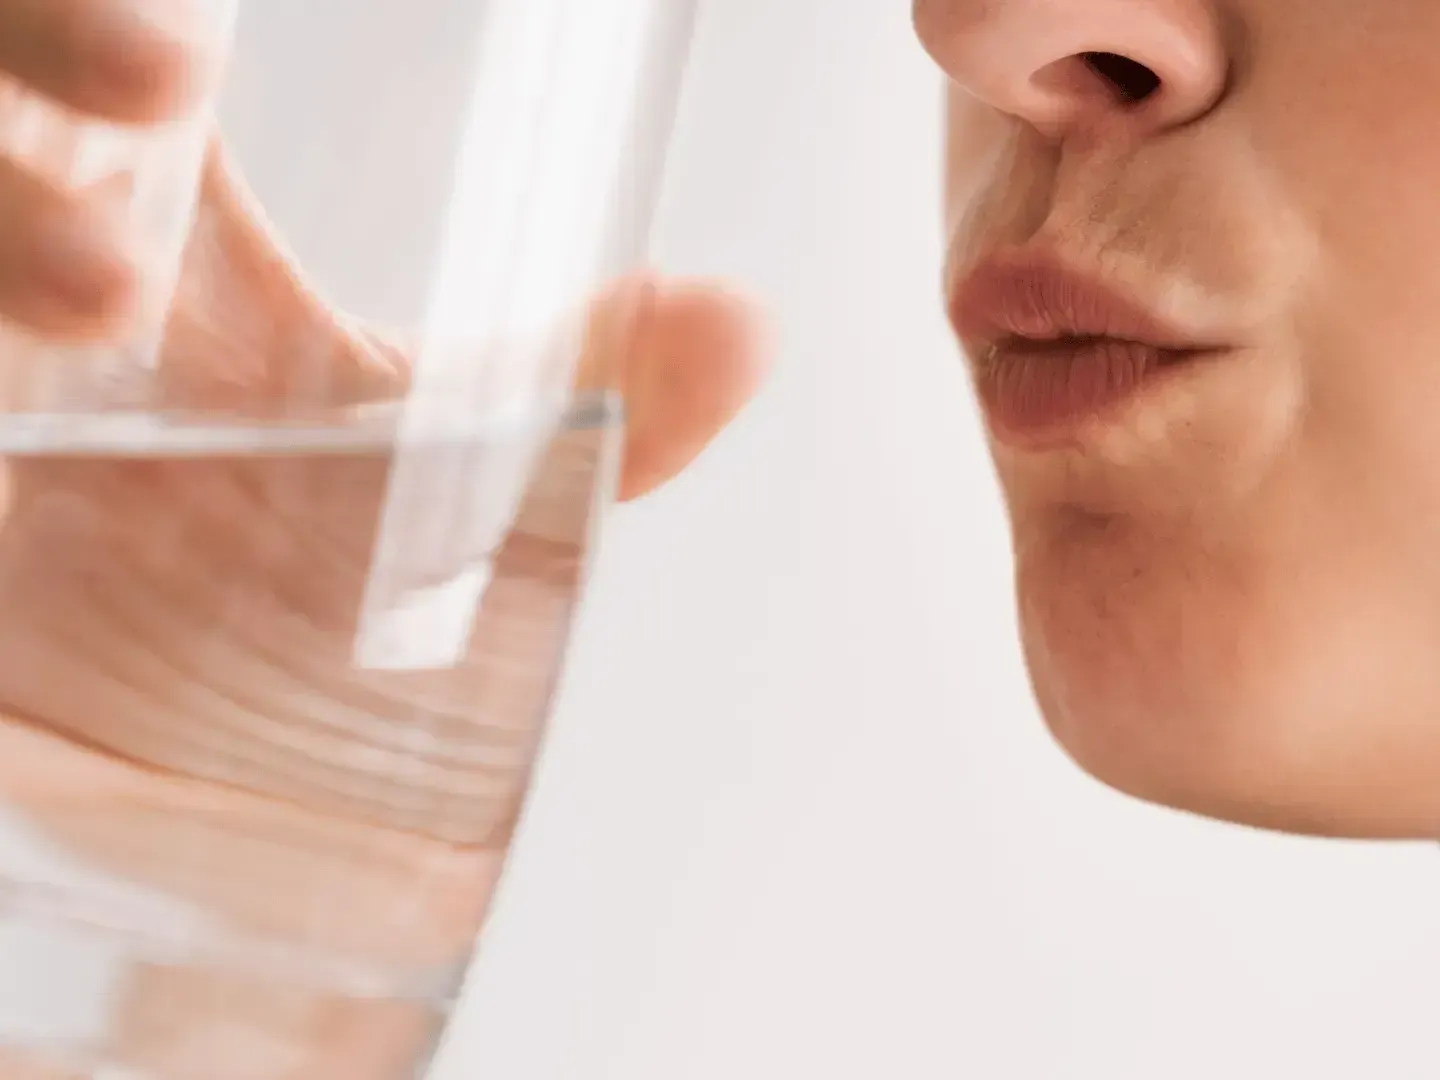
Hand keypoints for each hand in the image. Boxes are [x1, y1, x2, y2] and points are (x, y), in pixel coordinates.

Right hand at [0, 6, 767, 1073]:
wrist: (148, 766)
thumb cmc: (272, 591)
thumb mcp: (412, 479)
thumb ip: (570, 395)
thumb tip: (748, 323)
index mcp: (133, 208)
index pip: (94, 43)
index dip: (106, 16)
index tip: (196, 45)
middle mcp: (25, 253)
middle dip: (36, 40)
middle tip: (162, 81)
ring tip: (101, 288)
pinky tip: (10, 410)